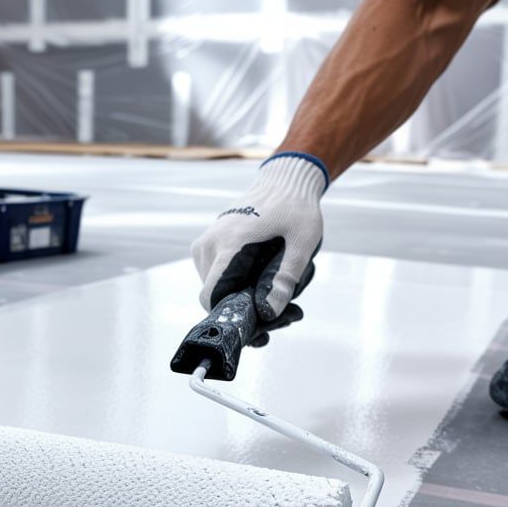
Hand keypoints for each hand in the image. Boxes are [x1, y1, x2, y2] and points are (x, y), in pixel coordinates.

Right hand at [191, 153, 326, 333]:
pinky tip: (259, 280)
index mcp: (230, 244)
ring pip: (213, 288)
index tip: (258, 324)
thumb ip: (285, 279)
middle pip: (213, 296)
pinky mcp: (207, 245)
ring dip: (238, 297)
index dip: (231, 316)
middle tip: (281, 312)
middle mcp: (209, 245)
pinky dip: (233, 284)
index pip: (211, 296)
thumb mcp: (302, 244)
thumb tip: (269, 313)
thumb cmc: (296, 210)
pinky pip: (214, 276)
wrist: (284, 182)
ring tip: (273, 292)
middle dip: (242, 309)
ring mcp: (205, 244)